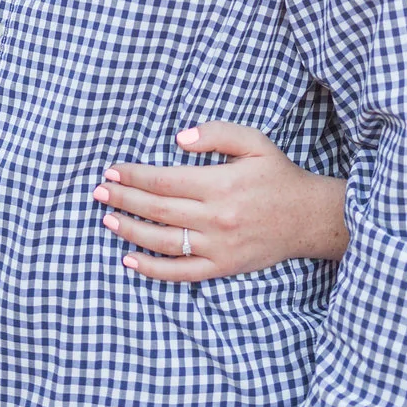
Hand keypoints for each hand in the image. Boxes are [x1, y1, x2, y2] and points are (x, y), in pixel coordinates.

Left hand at [93, 122, 348, 281]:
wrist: (308, 217)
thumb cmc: (277, 175)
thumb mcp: (254, 142)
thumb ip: (217, 134)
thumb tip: (180, 138)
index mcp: (221, 184)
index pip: (165, 181)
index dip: (135, 176)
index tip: (112, 171)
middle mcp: (216, 217)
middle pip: (158, 210)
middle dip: (124, 200)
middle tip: (98, 192)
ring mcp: (218, 246)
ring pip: (164, 241)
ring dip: (131, 232)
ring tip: (108, 221)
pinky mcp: (223, 267)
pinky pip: (181, 272)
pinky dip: (152, 269)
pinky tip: (130, 260)